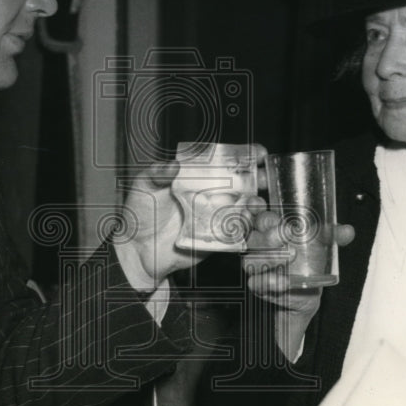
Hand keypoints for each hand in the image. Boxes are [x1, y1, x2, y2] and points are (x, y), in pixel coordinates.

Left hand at [120, 161, 267, 283]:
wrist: (138, 252)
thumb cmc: (139, 215)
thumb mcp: (144, 187)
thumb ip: (156, 174)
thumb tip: (172, 164)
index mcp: (196, 177)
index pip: (224, 161)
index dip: (244, 155)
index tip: (259, 153)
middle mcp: (210, 195)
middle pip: (243, 183)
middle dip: (260, 179)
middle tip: (267, 178)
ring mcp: (216, 217)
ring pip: (246, 209)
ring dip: (258, 206)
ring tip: (258, 206)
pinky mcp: (218, 239)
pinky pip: (239, 234)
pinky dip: (250, 231)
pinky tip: (252, 228)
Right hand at [243, 213, 354, 359]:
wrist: (305, 292)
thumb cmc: (307, 259)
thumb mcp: (320, 243)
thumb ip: (332, 235)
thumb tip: (348, 231)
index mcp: (268, 227)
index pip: (253, 212)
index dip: (251, 205)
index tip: (258, 203)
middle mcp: (258, 244)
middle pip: (253, 235)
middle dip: (267, 233)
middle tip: (285, 233)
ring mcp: (257, 264)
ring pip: (252, 258)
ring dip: (271, 256)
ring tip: (291, 255)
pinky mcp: (260, 285)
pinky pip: (257, 282)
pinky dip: (270, 281)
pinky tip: (283, 281)